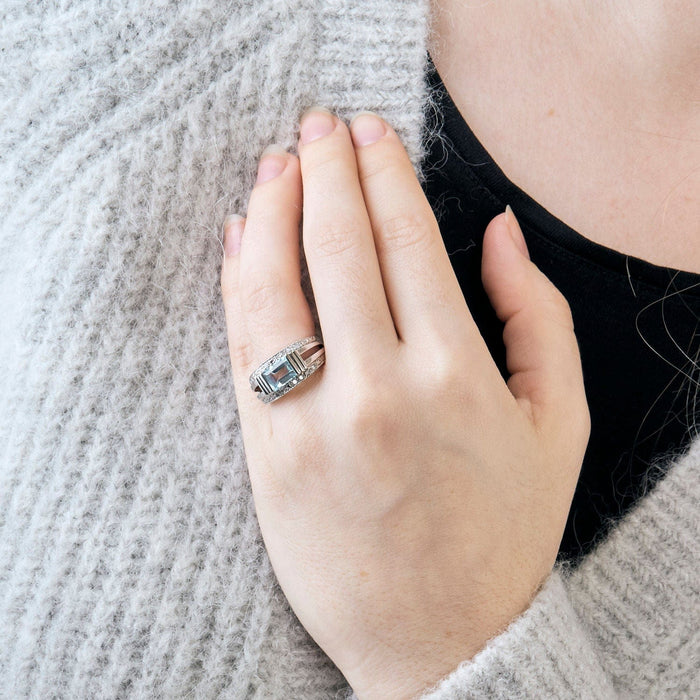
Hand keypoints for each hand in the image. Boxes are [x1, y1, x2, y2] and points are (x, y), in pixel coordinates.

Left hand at [219, 107, 589, 698]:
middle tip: (317, 123)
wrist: (442, 643)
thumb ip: (536, 315)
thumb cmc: (502, 531)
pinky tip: (240, 238)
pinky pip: (243, 348)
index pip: (407, 241)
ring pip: (275, 287)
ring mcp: (313, 424)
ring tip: (274, 166)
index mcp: (458, 375)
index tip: (369, 132)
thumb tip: (497, 232)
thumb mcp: (557, 422)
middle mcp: (380, 391)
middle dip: (325, 169)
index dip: (383, 174)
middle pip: (338, 247)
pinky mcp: (267, 456)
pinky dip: (237, 281)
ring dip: (271, 211)